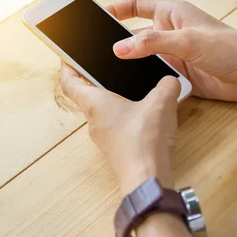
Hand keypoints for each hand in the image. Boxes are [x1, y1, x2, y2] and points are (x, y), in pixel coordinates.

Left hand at [60, 63, 178, 194]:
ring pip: (102, 113)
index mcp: (95, 104)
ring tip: (130, 88)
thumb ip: (167, 85)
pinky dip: (125, 117)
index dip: (66, 66)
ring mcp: (104, 137)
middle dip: (94, 81)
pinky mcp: (116, 149)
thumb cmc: (144, 141)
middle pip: (86, 96)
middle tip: (104, 67)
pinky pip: (116, 127)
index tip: (68, 56)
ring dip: (112, 100)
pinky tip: (145, 114)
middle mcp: (94, 120)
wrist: (147, 179)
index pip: (69, 82)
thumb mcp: (161, 102)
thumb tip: (170, 81)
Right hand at [108, 0, 236, 100]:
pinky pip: (152, 76)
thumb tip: (119, 49)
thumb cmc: (230, 47)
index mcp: (171, 14)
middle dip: (116, 43)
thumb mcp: (187, 41)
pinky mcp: (177, 74)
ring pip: (141, 59)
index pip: (136, 6)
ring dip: (128, 66)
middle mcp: (169, 33)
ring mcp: (172, 54)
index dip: (116, 9)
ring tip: (105, 73)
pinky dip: (141, 81)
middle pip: (134, 36)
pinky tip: (128, 88)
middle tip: (93, 53)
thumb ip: (152, 43)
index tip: (96, 17)